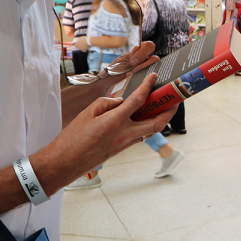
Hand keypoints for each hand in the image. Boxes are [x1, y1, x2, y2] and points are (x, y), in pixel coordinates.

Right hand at [39, 71, 172, 188]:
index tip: (153, 77)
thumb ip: (106, 103)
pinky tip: (144, 117)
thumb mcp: (87, 114)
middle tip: (175, 100)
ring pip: (151, 130)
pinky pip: (140, 135)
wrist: (65, 163)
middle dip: (170, 111)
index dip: (148, 86)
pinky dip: (146, 125)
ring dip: (160, 119)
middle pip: (157, 123)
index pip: (137, 100)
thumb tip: (121, 101)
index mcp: (114, 122)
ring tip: (163, 106)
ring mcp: (125, 144)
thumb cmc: (72, 138)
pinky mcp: (122, 149)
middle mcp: (124, 134)